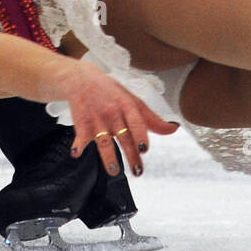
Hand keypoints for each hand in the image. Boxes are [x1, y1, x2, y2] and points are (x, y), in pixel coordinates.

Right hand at [56, 60, 178, 177]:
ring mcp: (97, 119)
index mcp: (127, 105)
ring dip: (108, 157)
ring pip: (103, 140)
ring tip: (113, 171)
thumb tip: (174, 129)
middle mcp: (113, 113)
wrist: (82, 79)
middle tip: (138, 171)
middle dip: (131, 155)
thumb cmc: (112, 93)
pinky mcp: (82, 124)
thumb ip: (151, 118)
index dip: (140, 135)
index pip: (136, 121)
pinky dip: (78, 145)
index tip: (144, 150)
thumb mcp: (132, 100)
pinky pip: (80, 136)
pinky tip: (76, 153)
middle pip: (123, 136)